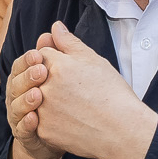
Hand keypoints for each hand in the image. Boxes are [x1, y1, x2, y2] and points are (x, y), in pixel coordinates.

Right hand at [5, 48, 62, 158]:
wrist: (66, 135)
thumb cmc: (64, 100)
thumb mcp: (64, 72)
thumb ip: (58, 51)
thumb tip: (55, 27)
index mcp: (25, 79)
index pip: (20, 66)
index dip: (27, 61)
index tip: (39, 54)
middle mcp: (18, 97)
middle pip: (16, 84)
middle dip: (27, 78)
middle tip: (41, 72)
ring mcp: (20, 117)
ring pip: (16, 107)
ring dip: (25, 100)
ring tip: (38, 95)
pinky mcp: (27, 136)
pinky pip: (22, 130)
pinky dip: (26, 124)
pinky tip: (35, 118)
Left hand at [12, 21, 157, 158]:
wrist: (122, 130)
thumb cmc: (112, 93)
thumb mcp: (94, 61)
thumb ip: (70, 43)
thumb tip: (55, 27)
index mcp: (57, 65)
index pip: (41, 55)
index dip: (56, 61)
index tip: (71, 73)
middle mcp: (45, 86)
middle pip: (35, 76)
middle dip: (48, 80)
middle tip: (73, 92)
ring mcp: (42, 110)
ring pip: (34, 99)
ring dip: (48, 101)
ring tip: (72, 106)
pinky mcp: (44, 131)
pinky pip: (39, 121)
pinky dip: (51, 121)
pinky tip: (70, 121)